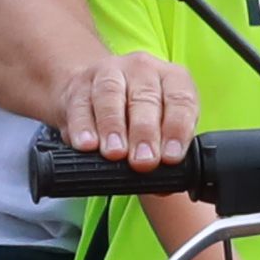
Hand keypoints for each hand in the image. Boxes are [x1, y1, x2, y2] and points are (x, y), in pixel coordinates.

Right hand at [55, 51, 202, 161]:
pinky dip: (83, 127)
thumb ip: (164, 157)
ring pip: (110, 95)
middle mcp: (142, 70)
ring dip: (113, 127)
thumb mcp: (158, 129)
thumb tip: (162, 189)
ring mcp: (108, 73)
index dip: (177, 129)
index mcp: (172, 79)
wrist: (92, 93)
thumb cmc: (134, 115)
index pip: (181, 99)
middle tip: (143, 162)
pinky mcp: (78, 85)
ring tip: (115, 153)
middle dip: (145, 133)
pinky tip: (87, 144)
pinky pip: (80, 105)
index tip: (171, 157)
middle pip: (145, 98)